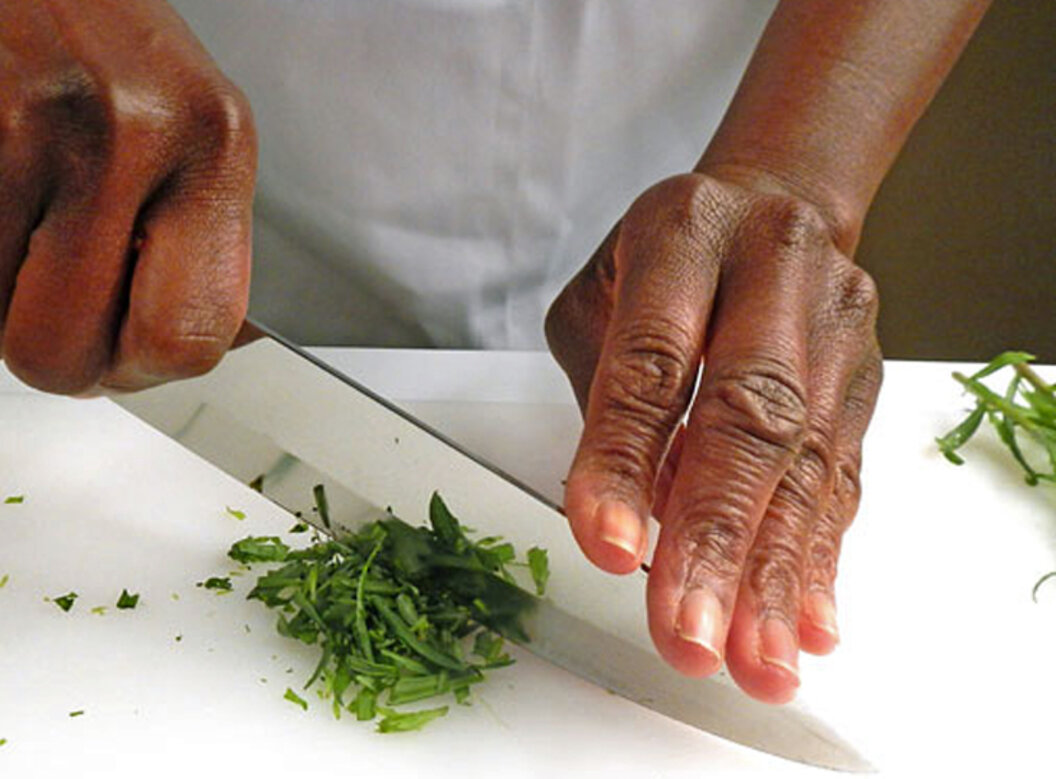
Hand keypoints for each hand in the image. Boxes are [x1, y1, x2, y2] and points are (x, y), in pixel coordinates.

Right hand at [0, 0, 256, 393]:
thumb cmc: (119, 55)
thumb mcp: (208, 138)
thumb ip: (208, 255)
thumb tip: (180, 359)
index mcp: (199, 147)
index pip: (182, 336)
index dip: (143, 370)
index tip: (126, 353)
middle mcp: (104, 139)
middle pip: (58, 356)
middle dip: (54, 358)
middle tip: (58, 312)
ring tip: (16, 234)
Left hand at [545, 172, 882, 703]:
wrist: (777, 200)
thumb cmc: (667, 259)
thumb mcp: (600, 300)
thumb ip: (606, 399)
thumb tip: (628, 522)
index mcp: (684, 234)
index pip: (652, 361)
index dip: (628, 460)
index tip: (611, 547)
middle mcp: (773, 272)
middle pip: (749, 418)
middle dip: (716, 540)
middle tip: (687, 632)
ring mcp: (835, 326)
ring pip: (808, 463)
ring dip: (776, 575)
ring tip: (753, 659)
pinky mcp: (866, 380)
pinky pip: (843, 480)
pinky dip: (819, 560)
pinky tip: (805, 623)